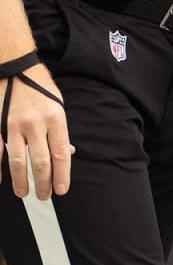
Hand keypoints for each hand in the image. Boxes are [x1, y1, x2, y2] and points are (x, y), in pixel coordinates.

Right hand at [0, 66, 73, 198]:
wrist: (14, 67)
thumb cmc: (39, 88)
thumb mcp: (58, 106)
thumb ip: (62, 132)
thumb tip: (68, 153)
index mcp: (55, 120)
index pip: (61, 154)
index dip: (62, 175)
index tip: (61, 190)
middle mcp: (35, 124)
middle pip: (40, 161)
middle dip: (43, 183)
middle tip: (43, 196)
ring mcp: (12, 124)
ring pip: (16, 159)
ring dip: (20, 180)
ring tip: (23, 193)